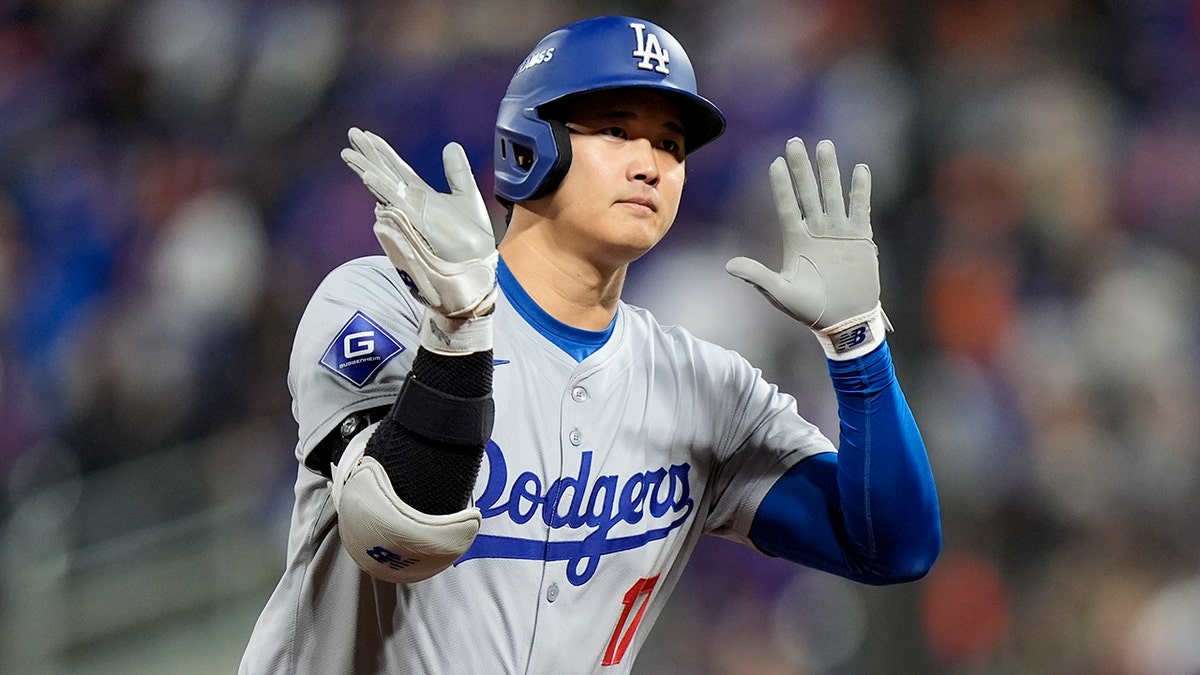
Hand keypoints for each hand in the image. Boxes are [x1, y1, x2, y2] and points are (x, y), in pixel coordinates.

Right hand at [341, 127, 497, 319]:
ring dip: (367, 169)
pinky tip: (369, 175)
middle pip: (385, 174)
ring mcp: (411, 214)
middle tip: (351, 134)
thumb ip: (457, 172)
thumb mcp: (467, 196)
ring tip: (349, 152)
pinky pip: (395, 205)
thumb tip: (450, 145)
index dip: (383, 152)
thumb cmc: (471, 239)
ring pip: (384, 187)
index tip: (366, 136)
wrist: (476, 267)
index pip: (397, 169)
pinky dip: (382, 190)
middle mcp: (411, 204)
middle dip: (368, 155)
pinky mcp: (415, 225)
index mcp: (421, 196)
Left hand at [726, 138, 887, 358]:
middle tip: (795, 141)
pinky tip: (860, 169)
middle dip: (802, 167)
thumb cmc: (811, 310)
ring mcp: (839, 232)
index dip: (781, 185)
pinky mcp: (860, 238)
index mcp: (797, 241)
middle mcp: (817, 231)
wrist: (845, 321)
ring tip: (825, 146)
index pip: (787, 206)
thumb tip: (729, 266)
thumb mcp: (781, 293)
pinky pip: (860, 208)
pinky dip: (860, 190)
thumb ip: (758, 277)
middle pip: (808, 192)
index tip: (774, 162)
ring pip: (833, 194)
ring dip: (829, 171)